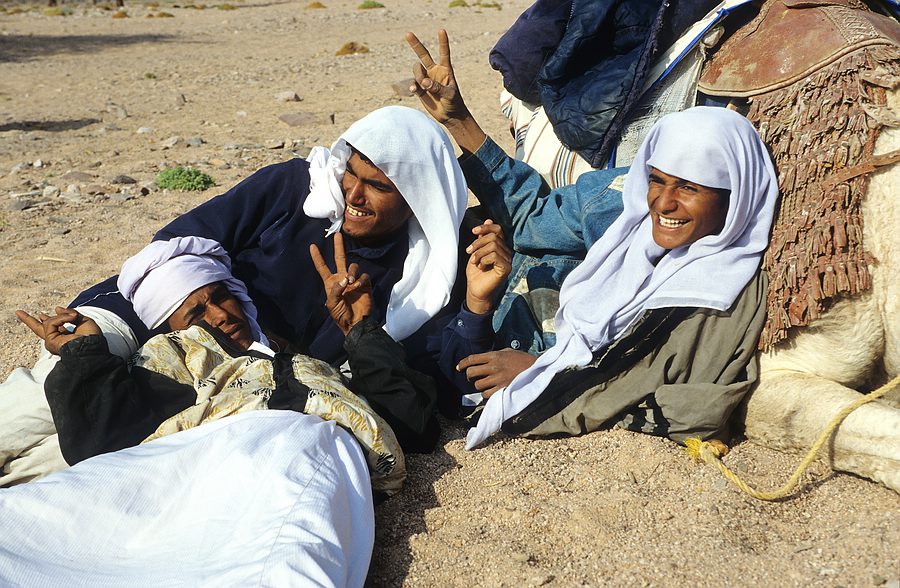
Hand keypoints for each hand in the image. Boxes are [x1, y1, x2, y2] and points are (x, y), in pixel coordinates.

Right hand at [16, 307, 100, 354]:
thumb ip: (70, 314)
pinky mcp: (49, 340)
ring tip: (74, 317)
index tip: (41, 315)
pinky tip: (71, 318)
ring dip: (63, 316)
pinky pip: (51, 322)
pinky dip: (61, 318)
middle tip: (18, 312)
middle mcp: (57, 339)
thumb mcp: (84, 321)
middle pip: (39, 329)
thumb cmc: (92, 337)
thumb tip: (57, 308)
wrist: (92, 347)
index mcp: (66, 336)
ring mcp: (52, 340)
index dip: (48, 319)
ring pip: (47, 322)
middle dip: (28, 320)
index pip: (54, 327)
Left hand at [310, 232, 372, 335]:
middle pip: (340, 258)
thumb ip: (336, 289)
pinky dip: (361, 279)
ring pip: (353, 266)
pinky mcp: (365, 284)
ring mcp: (354, 281)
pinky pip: (363, 275)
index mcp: (331, 283)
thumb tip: (345, 278)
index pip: (322, 267)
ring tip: (351, 282)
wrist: (356, 323)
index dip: (317, 257)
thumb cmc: (341, 315)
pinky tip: (358, 287)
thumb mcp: (332, 303)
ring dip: (352, 272)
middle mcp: (342, 279)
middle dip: (338, 246)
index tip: (312, 246)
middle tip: (338, 234)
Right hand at [405, 29, 485, 153]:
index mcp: (445, 70)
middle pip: (423, 55)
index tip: (441, 30)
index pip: (444, 53)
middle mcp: (434, 72)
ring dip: (418, 76)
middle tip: (408, 33)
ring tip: (423, 86)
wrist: (449, 115)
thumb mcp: (450, 95)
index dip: (442, 42)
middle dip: (415, 44)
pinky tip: (414, 89)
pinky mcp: (420, 89)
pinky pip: (413, 83)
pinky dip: (413, 86)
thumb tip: (424, 82)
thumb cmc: (454, 103)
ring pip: (417, 70)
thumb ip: (438, 87)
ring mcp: (426, 79)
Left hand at [457, 349, 536, 397]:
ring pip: (478, 385)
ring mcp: (498, 379)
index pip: (472, 359)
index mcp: (494, 356)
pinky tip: (490, 390)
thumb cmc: (522, 359)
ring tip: (483, 384)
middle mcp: (494, 367)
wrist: (535, 369)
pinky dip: (486, 393)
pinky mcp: (502, 389)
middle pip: (471, 372)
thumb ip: (494, 355)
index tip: (459, 367)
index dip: (462, 363)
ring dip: (478, 385)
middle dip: (469, 375)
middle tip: (472, 377)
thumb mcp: (507, 351)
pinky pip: (486, 394)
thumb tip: (483, 359)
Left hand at [464, 219, 511, 313]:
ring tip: (473, 261)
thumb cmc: (475, 272)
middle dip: (478, 243)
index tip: (473, 231)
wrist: (475, 290)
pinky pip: (495, 256)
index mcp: (500, 246)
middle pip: (493, 237)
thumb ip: (482, 237)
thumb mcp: (476, 251)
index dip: (486, 227)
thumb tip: (489, 218)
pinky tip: (480, 266)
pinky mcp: (506, 268)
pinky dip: (484, 259)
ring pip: (493, 245)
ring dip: (479, 253)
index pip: (498, 229)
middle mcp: (506, 252)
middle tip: (468, 252)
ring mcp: (508, 260)